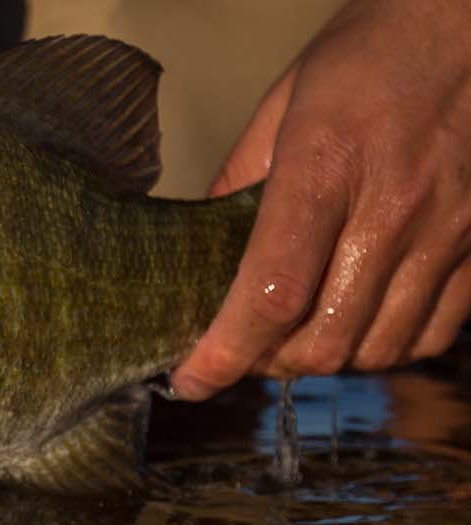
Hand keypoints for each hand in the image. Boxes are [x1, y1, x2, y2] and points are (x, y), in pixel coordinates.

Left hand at [172, 0, 470, 399]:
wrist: (466, 23)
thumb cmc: (367, 56)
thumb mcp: (282, 105)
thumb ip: (238, 183)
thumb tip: (194, 251)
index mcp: (324, 168)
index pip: (271, 292)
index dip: (225, 352)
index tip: (191, 379)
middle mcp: (393, 208)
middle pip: (325, 339)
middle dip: (270, 362)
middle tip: (243, 348)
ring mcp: (449, 231)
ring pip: (381, 347)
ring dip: (329, 358)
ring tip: (298, 337)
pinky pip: (437, 331)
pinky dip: (389, 345)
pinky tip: (361, 319)